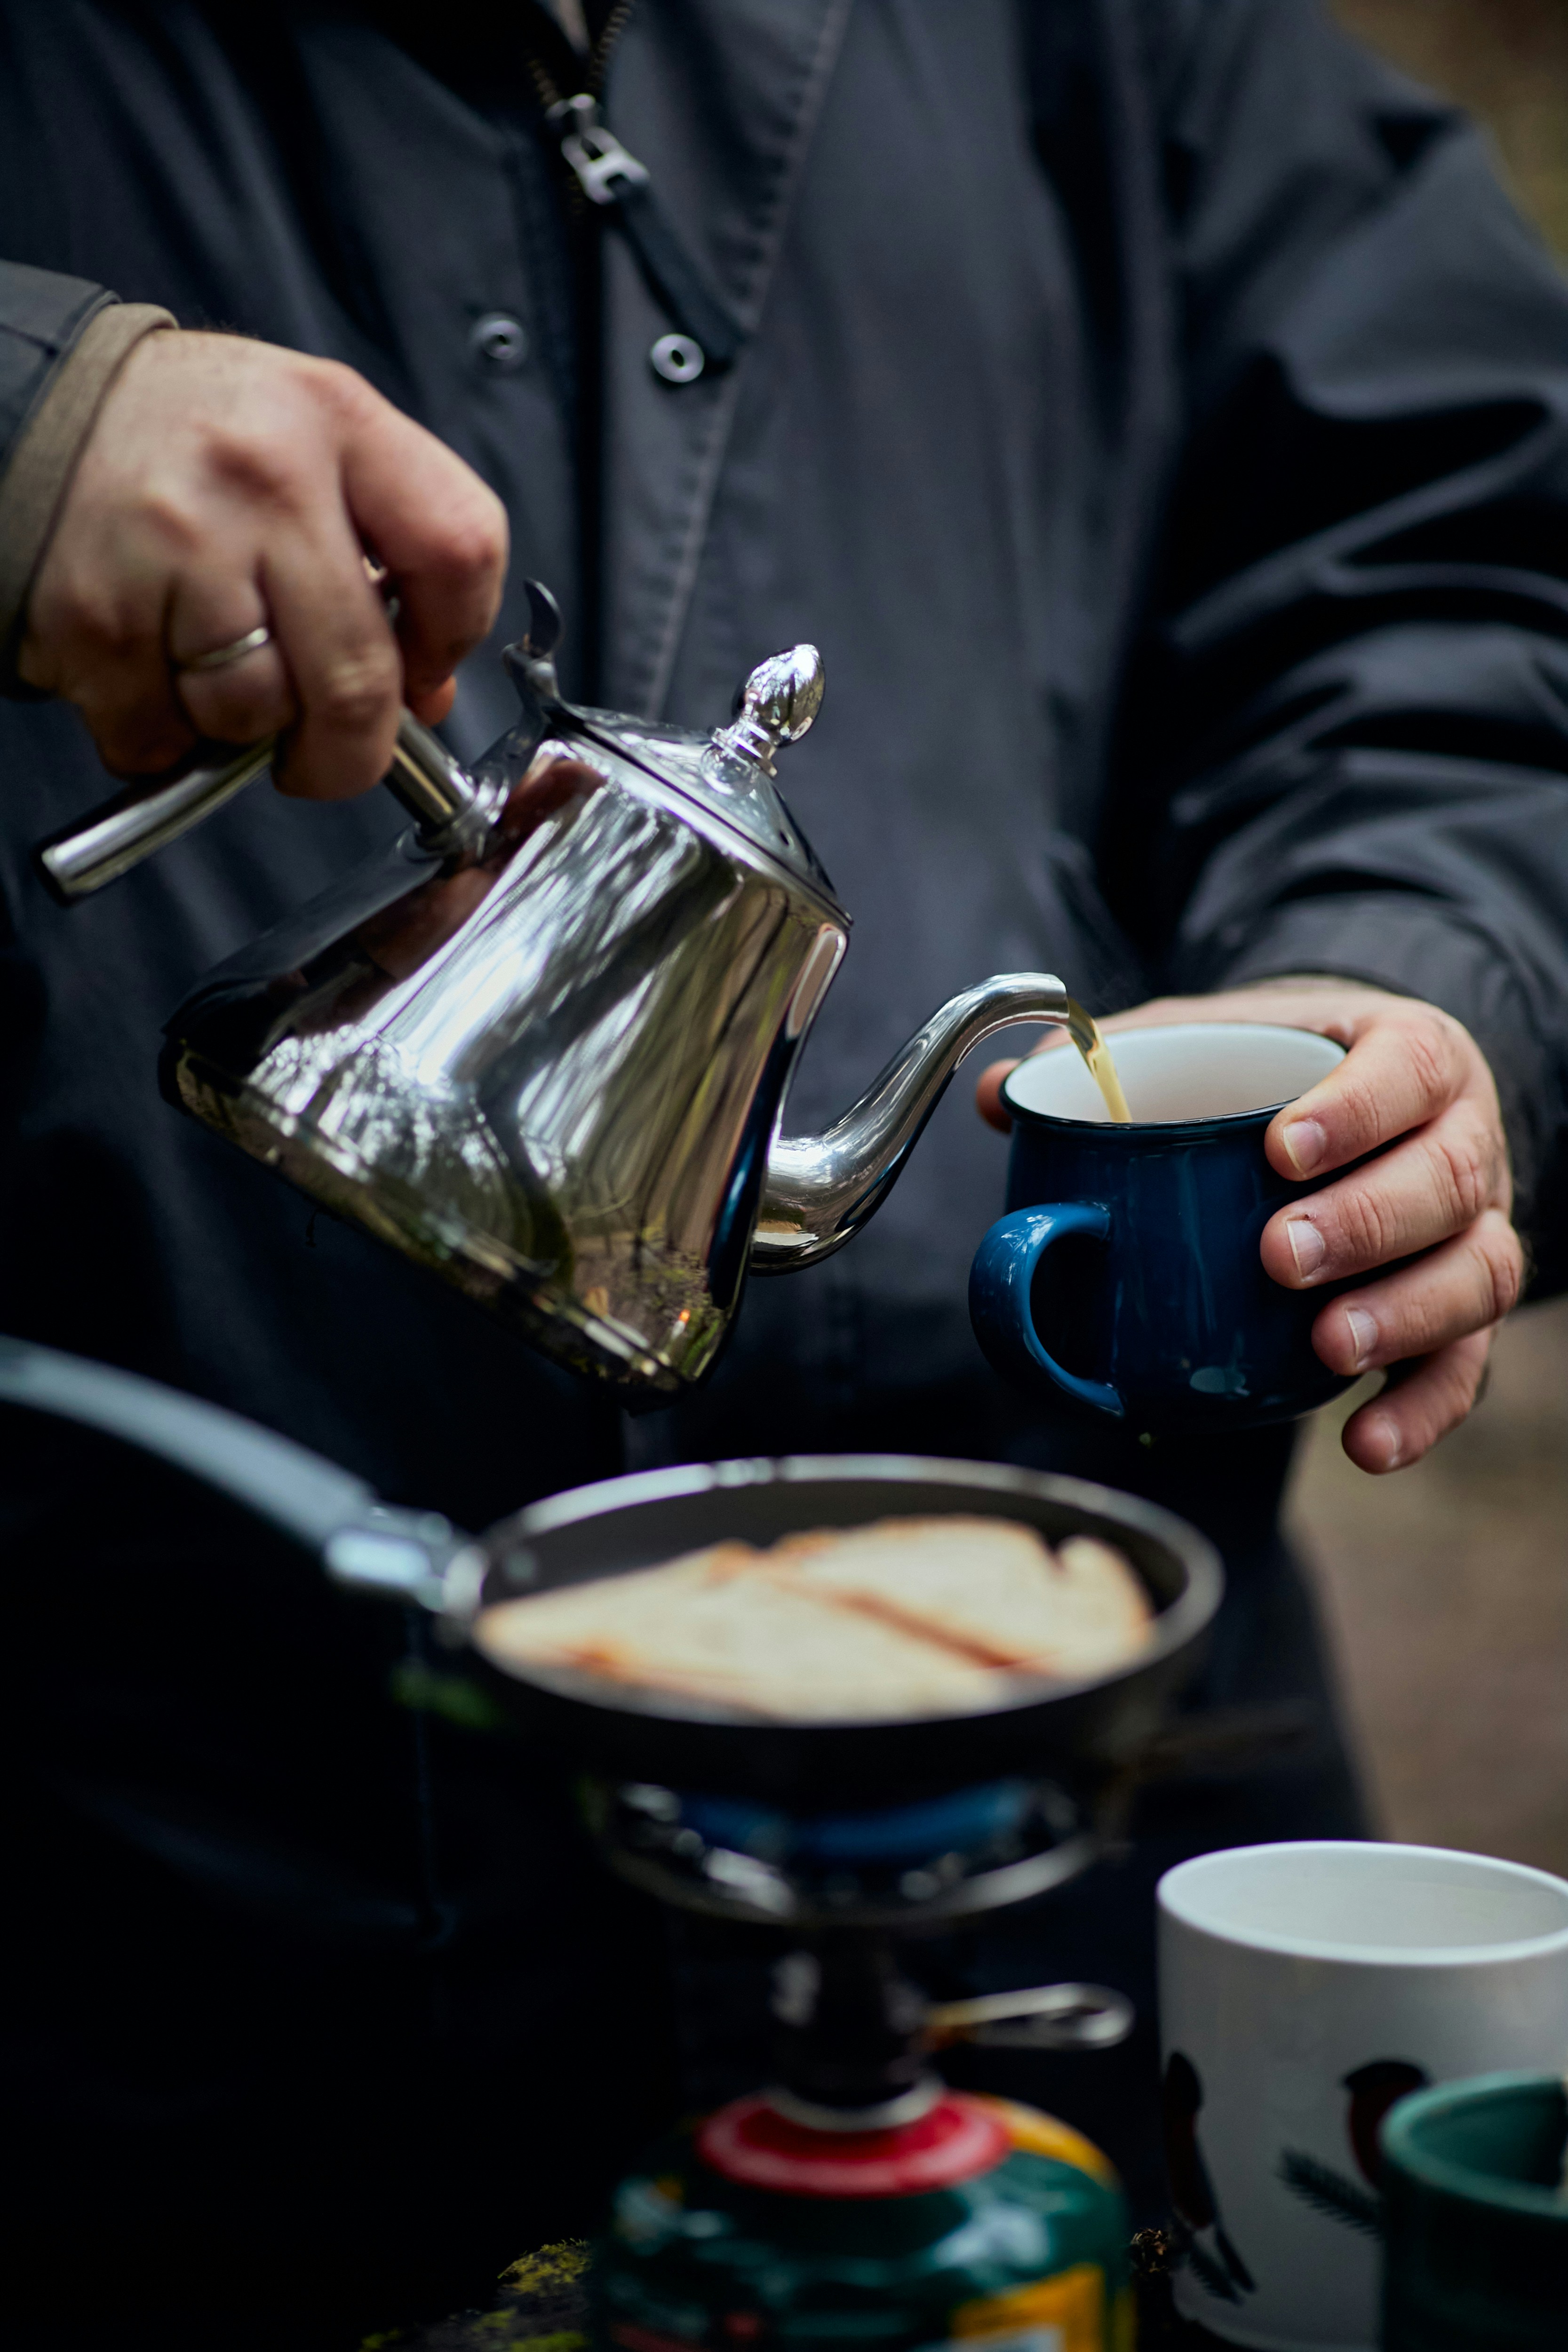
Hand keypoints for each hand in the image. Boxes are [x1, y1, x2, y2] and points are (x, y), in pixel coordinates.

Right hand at [20, 330, 507, 798]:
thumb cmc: (188, 441)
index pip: (460, 551)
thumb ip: (390, 552)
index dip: (452, 640)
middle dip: (348, 752)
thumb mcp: (311, 446)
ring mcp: (177, 547)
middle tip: (325, 753)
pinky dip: (159, 734)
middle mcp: (263, 478)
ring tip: (209, 666)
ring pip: (256, 714)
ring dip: (239, 728)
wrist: (35, 406)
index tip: (422, 671)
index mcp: (337, 422)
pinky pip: (161, 735)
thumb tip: (425, 692)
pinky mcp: (99, 616)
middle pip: (358, 680)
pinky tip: (148, 667)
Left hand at [976, 978, 1522, 1472]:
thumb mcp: (1209, 1041)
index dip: (1355, 1110)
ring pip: (1475, 1273)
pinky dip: (1420, 1410)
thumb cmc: (1280, 1078)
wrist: (1360, 1108)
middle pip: (1447, 1180)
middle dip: (1364, 1223)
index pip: (1408, 1069)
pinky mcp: (1460, 1313)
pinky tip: (1363, 1440)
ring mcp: (1470, 1231)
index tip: (1280, 1150)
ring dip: (1403, 1315)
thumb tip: (998, 1098)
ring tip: (1326, 1346)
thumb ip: (1114, 1060)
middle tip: (1277, 1255)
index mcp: (1407, 1058)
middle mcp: (1460, 1141)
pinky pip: (1464, 1369)